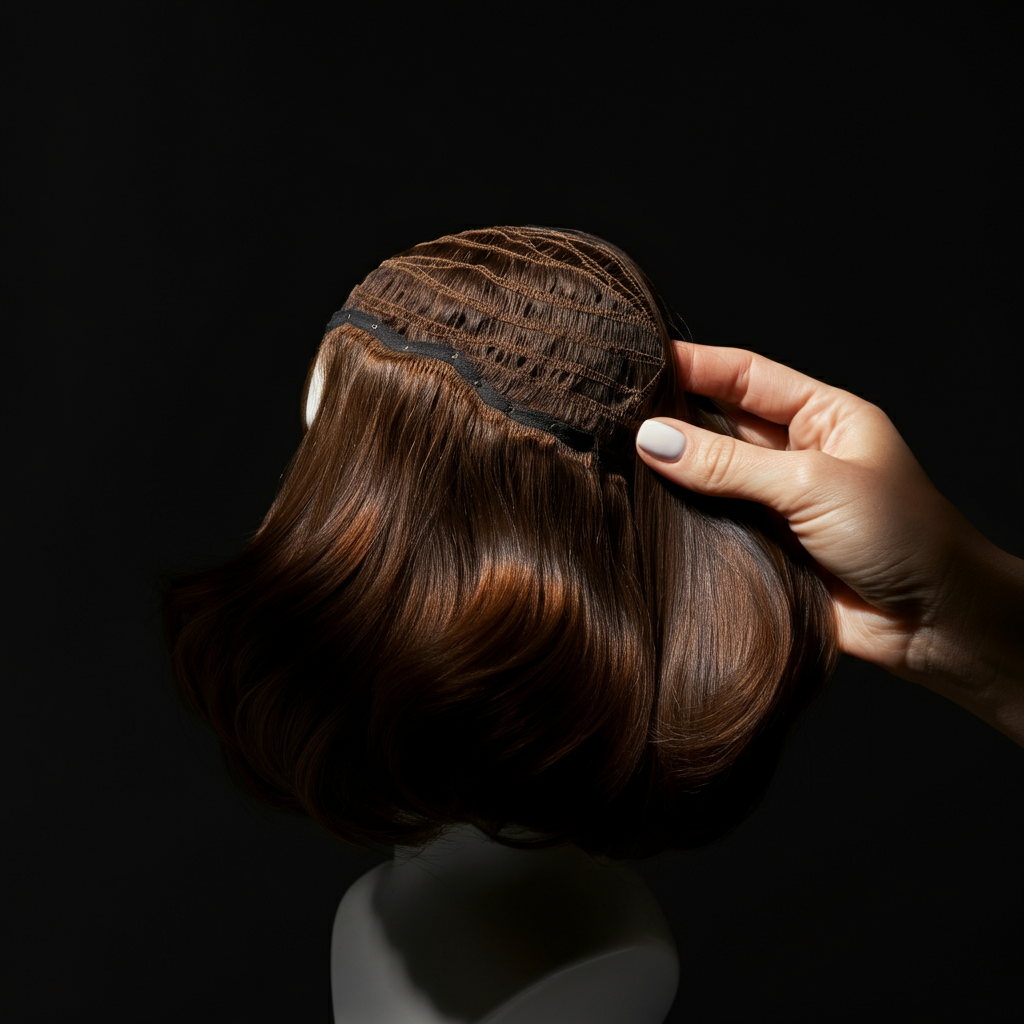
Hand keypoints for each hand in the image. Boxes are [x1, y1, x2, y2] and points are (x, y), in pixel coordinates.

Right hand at [635, 342, 1023, 743]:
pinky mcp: (763, 547)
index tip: (637, 357)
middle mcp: (795, 453)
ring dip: (671, 470)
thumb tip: (653, 439)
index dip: (692, 364)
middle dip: (671, 415)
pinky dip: (679, 517)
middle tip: (614, 409)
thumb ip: (729, 465)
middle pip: (720, 422)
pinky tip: (643, 508)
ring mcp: (776, 502)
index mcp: (823, 415)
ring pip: (709, 475)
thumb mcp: (813, 484)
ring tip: (616, 454)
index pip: (745, 375)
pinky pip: (710, 523)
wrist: (934, 625)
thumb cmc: (901, 537)